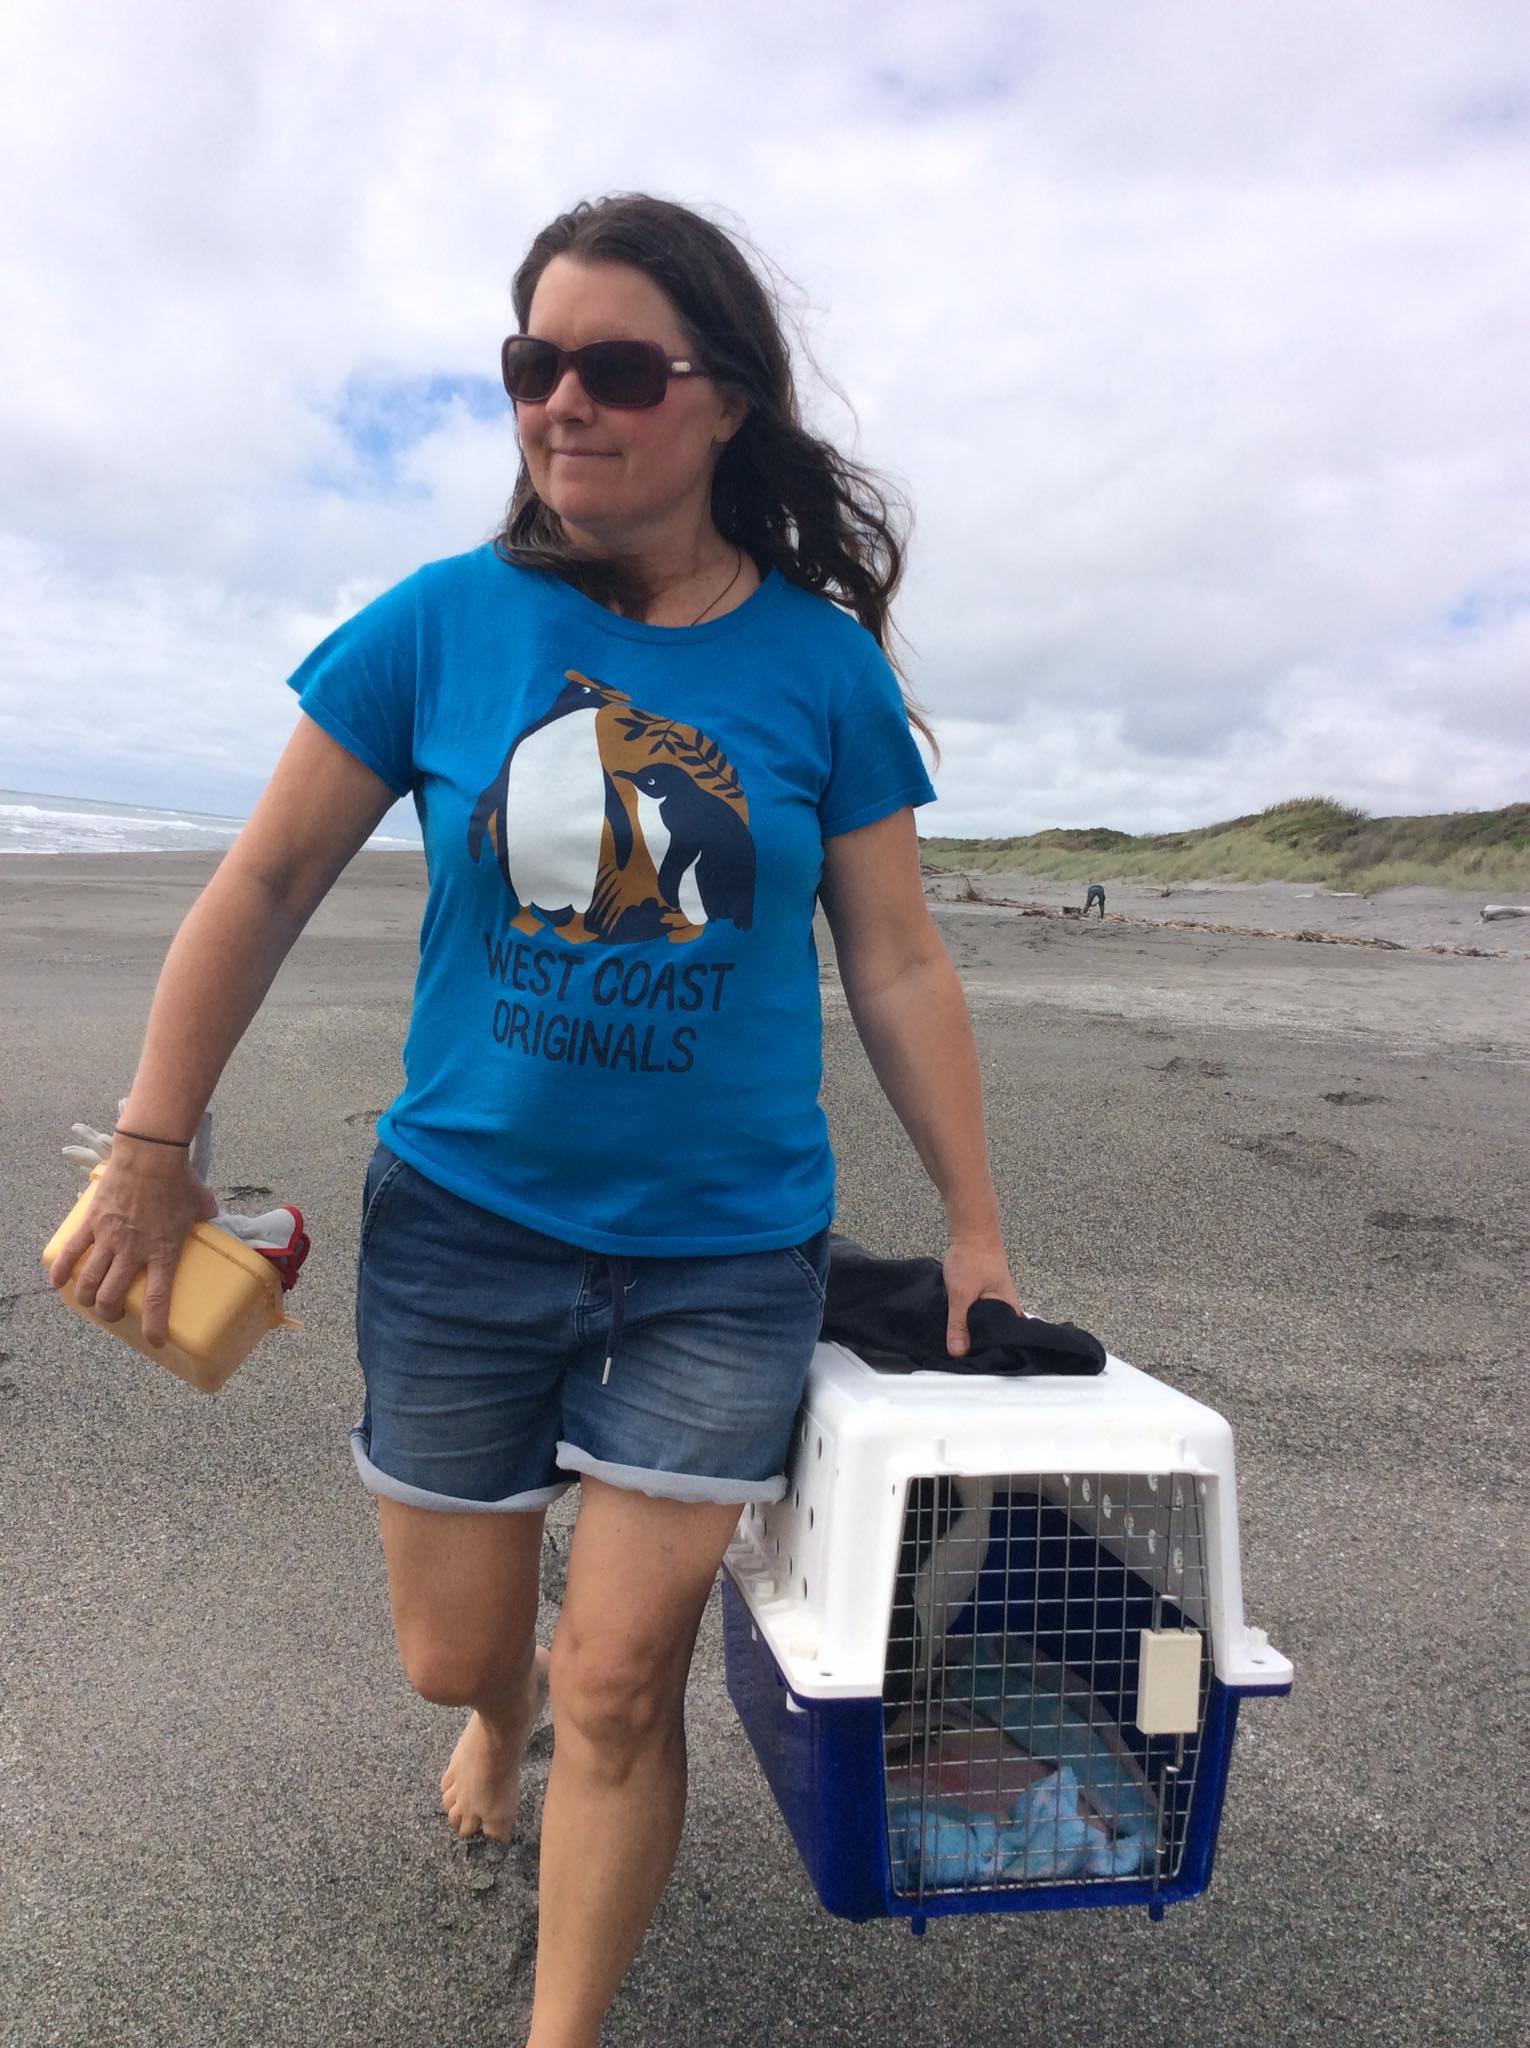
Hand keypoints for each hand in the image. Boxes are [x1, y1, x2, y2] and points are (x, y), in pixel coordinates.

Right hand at [48, 1149, 217, 1347]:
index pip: (157, 1298)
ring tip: (89, 1302)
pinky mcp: (92, 1223)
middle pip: (113, 1295)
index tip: (155, 1341)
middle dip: (110, 1313)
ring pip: (90, 1280)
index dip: (155, 1324)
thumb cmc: (180, 1180)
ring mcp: (110, 1238)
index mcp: (164, 1251)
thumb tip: (214, 1220)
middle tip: (113, 1314)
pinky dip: (61, 1270)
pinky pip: (72, 1252)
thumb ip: (207, 1218)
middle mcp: (134, 1250)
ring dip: (87, 1297)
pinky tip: (57, 1282)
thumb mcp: (202, 1205)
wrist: (150, 1155)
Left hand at [943, 1238, 1024, 1357]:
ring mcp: (996, 1302)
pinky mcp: (984, 1297)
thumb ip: (959, 1324)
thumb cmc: (972, 1258)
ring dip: (972, 1334)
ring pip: (984, 1326)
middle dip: (978, 1346)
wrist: (971, 1231)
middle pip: (993, 1336)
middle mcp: (1007, 1309)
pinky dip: (968, 1322)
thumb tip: (958, 1352)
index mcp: (1010, 1310)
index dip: (989, 1354)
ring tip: (957, 1349)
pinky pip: (977, 1316)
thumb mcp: (961, 1294)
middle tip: (960, 1361)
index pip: (1004, 1342)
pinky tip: (957, 1330)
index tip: (973, 1366)